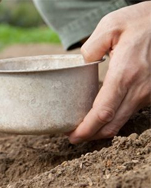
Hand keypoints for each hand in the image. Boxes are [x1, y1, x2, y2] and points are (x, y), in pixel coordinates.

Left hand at [68, 2, 150, 143]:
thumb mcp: (110, 25)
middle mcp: (139, 88)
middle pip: (112, 124)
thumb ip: (92, 47)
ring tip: (83, 128)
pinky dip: (114, 118)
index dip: (87, 129)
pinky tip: (100, 116)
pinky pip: (130, 112)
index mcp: (125, 74)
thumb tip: (83, 64)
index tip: (72, 136)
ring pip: (122, 121)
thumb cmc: (138, 22)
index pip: (104, 112)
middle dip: (91, 135)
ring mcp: (148, 93)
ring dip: (102, 128)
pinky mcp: (150, 92)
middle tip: (73, 137)